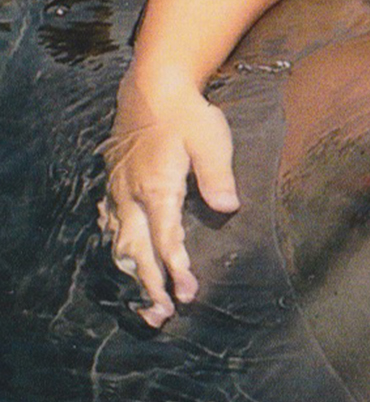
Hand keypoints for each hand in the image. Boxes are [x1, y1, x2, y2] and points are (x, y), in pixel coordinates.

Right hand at [98, 71, 239, 326]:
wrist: (153, 85)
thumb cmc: (187, 112)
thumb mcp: (210, 137)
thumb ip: (217, 175)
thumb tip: (228, 208)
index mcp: (156, 188)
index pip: (165, 239)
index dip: (176, 269)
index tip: (187, 294)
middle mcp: (131, 195)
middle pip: (136, 251)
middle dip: (148, 286)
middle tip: (162, 316)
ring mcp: (119, 191)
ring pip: (119, 242)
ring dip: (131, 275)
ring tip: (144, 303)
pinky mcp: (115, 184)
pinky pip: (110, 224)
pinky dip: (117, 248)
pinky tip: (124, 260)